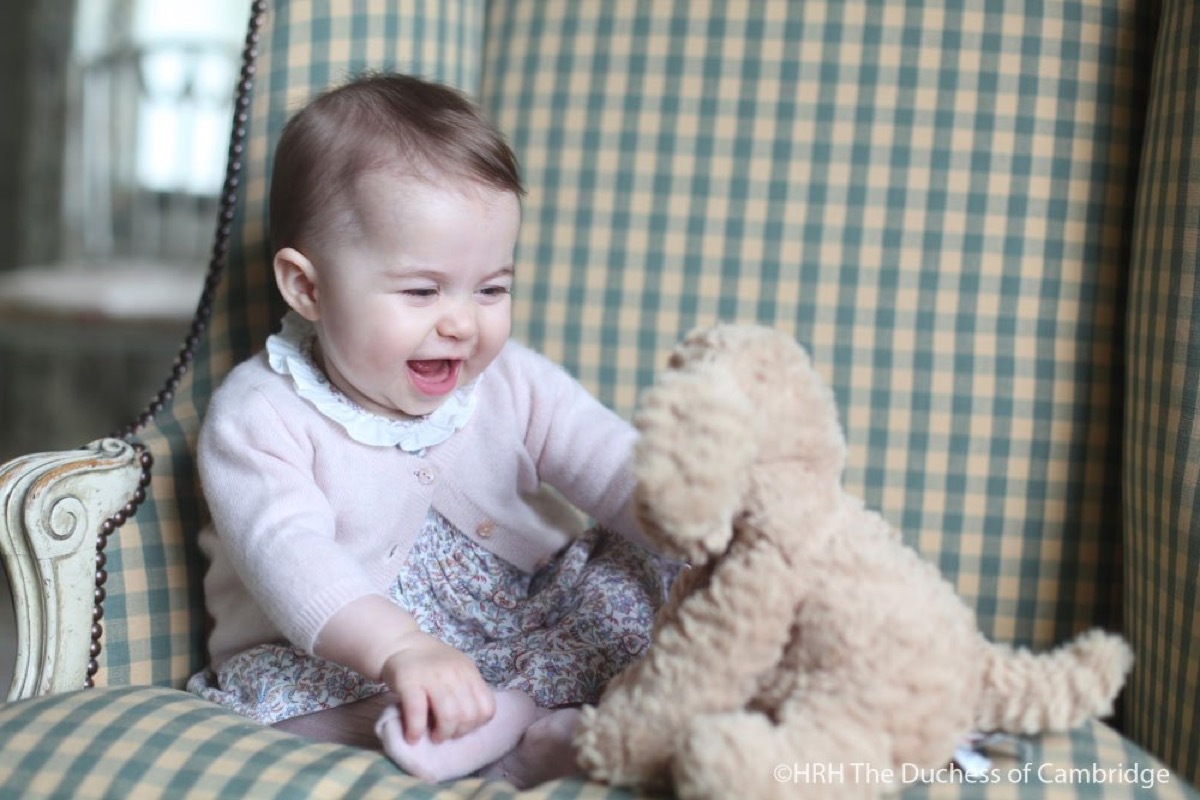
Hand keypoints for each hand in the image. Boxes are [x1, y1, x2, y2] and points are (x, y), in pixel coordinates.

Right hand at [379, 630, 496, 743]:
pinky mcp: (409, 682)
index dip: (476, 724)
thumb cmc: (431, 664)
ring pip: (449, 716)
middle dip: (458, 732)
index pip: (487, 707)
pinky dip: (416, 730)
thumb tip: (469, 724)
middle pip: (468, 714)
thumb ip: (466, 690)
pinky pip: (418, 713)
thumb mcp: (456, 671)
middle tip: (445, 734)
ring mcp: (432, 677)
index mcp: (469, 672)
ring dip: (442, 734)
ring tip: (433, 737)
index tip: (462, 727)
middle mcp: (454, 673)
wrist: (401, 645)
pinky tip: (412, 737)